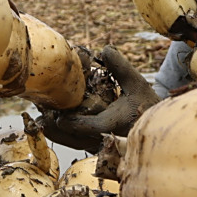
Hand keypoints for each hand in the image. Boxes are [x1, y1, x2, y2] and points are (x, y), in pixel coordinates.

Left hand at [37, 48, 159, 149]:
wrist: (157, 128)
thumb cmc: (147, 106)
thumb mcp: (137, 83)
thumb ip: (121, 67)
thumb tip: (104, 49)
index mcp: (109, 125)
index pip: (78, 125)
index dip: (61, 117)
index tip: (50, 106)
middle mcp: (101, 139)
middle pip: (67, 137)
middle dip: (52, 121)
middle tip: (40, 105)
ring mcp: (98, 146)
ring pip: (68, 142)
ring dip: (55, 128)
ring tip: (43, 112)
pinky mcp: (96, 147)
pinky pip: (74, 143)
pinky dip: (63, 133)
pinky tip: (55, 119)